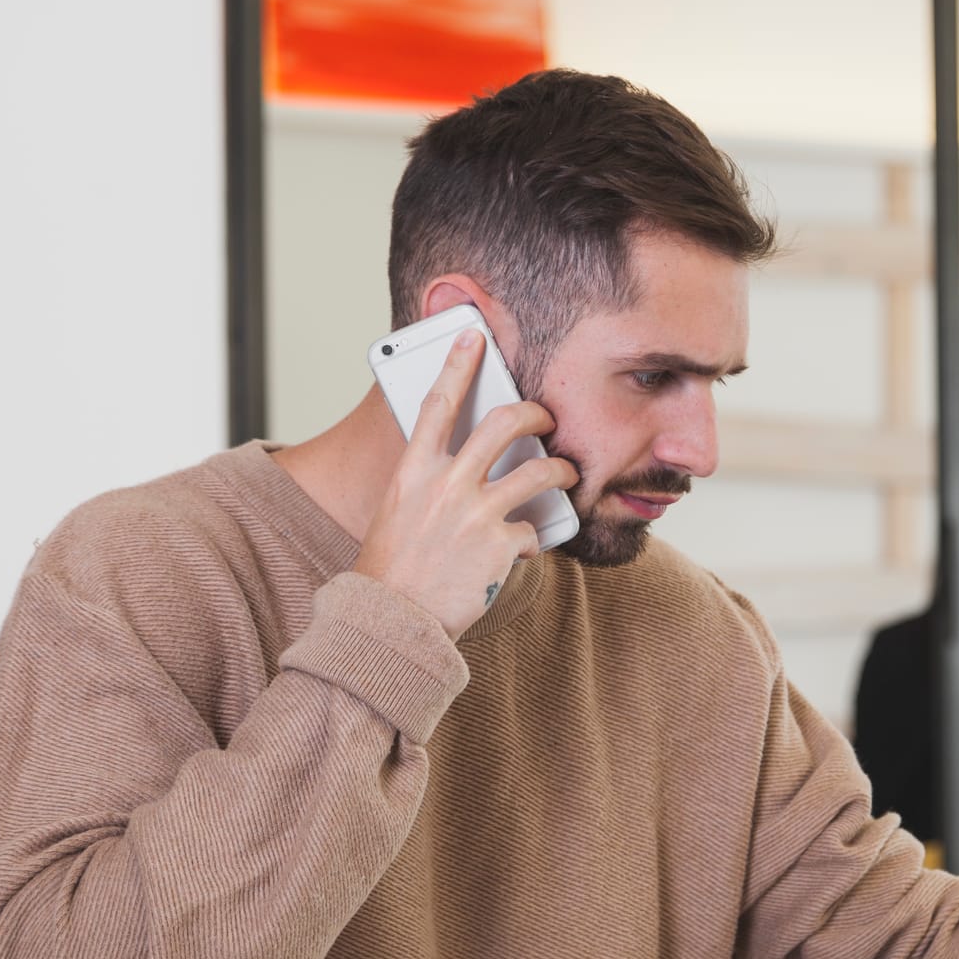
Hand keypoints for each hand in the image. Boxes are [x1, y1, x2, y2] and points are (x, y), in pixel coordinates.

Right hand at [353, 329, 578, 638]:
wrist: (391, 621)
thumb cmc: (393, 569)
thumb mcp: (398, 513)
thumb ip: (430, 484)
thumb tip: (464, 467)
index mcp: (413, 473)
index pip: (437, 405)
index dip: (457, 365)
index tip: (473, 337)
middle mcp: (445, 486)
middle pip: (503, 424)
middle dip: (534, 412)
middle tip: (546, 415)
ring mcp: (475, 513)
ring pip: (540, 470)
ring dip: (562, 468)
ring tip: (568, 473)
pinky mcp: (500, 544)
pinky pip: (533, 530)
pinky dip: (531, 539)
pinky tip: (519, 550)